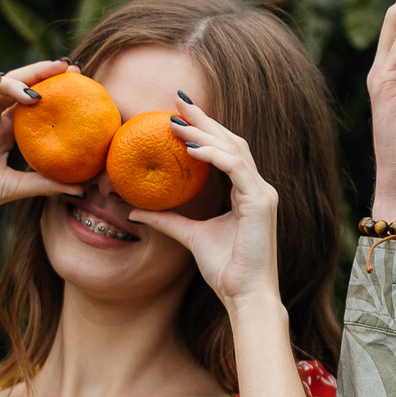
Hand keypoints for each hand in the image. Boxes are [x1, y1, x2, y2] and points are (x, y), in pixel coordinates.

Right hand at [0, 58, 79, 234]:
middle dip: (40, 72)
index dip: (52, 87)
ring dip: (14, 81)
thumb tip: (83, 188)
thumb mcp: (13, 188)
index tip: (79, 78)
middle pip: (15, 86)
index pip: (30, 102)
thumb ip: (44, 184)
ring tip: (35, 90)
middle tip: (66, 66)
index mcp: (3, 131)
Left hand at [126, 96, 282, 310]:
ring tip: (176, 121)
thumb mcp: (190, 237)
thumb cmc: (226, 271)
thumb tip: (133, 210)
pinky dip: (214, 156)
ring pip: (233, 149)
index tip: (178, 113)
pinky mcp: (260, 203)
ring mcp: (262, 193)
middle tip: (177, 100)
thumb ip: (167, 220)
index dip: (204, 129)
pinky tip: (191, 149)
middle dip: (203, 120)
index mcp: (246, 192)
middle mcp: (257, 188)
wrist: (245, 296)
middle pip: (230, 141)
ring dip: (204, 133)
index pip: (225, 150)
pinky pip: (236, 168)